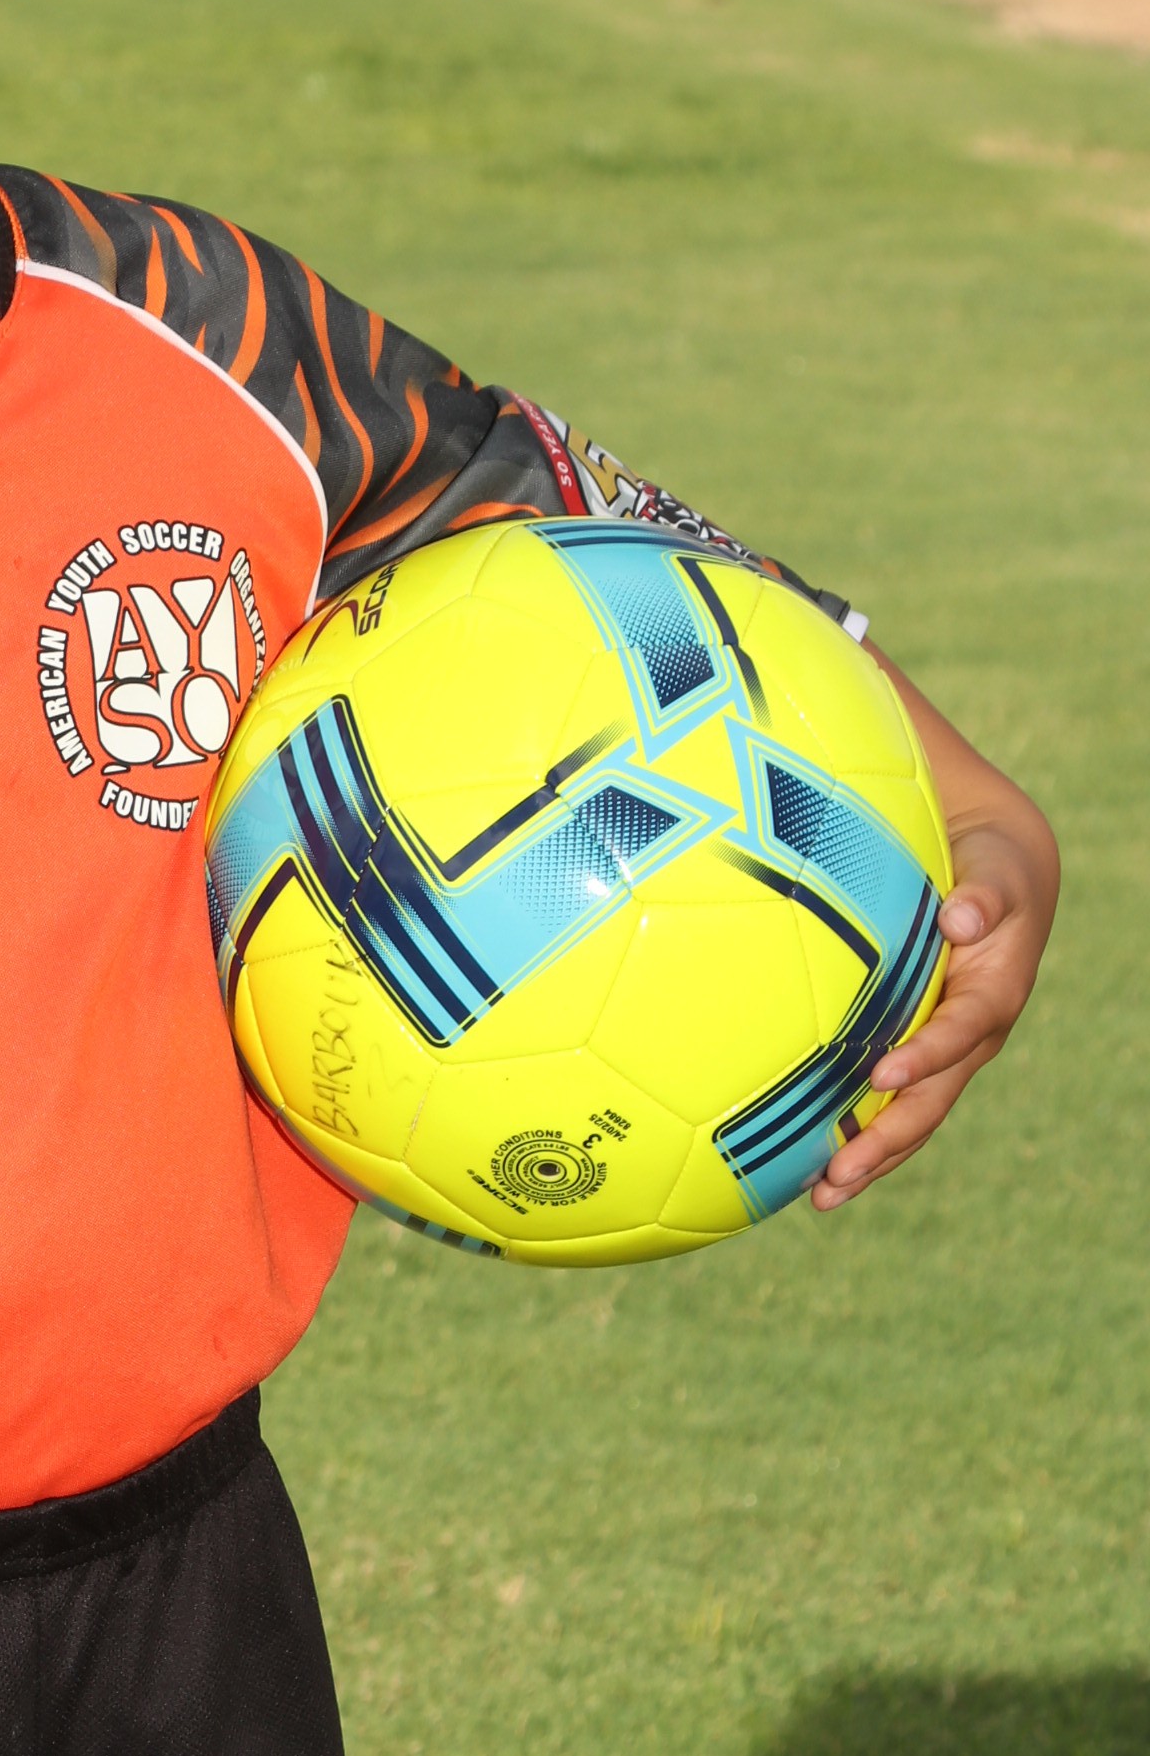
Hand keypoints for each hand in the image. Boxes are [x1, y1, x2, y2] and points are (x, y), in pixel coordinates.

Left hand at [811, 657, 1058, 1211]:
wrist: (934, 816)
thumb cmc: (899, 759)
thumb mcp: (882, 714)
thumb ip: (844, 674)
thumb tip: (749, 569)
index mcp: (1005, 863)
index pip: (1002, 891)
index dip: (987, 906)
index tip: (957, 921)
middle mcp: (1002, 944)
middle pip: (981, 1015)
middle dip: (934, 1059)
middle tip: (885, 1082)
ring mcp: (971, 1001)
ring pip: (945, 1077)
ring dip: (895, 1130)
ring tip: (834, 1181)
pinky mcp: (928, 1037)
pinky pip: (907, 1094)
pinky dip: (868, 1137)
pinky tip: (807, 1186)